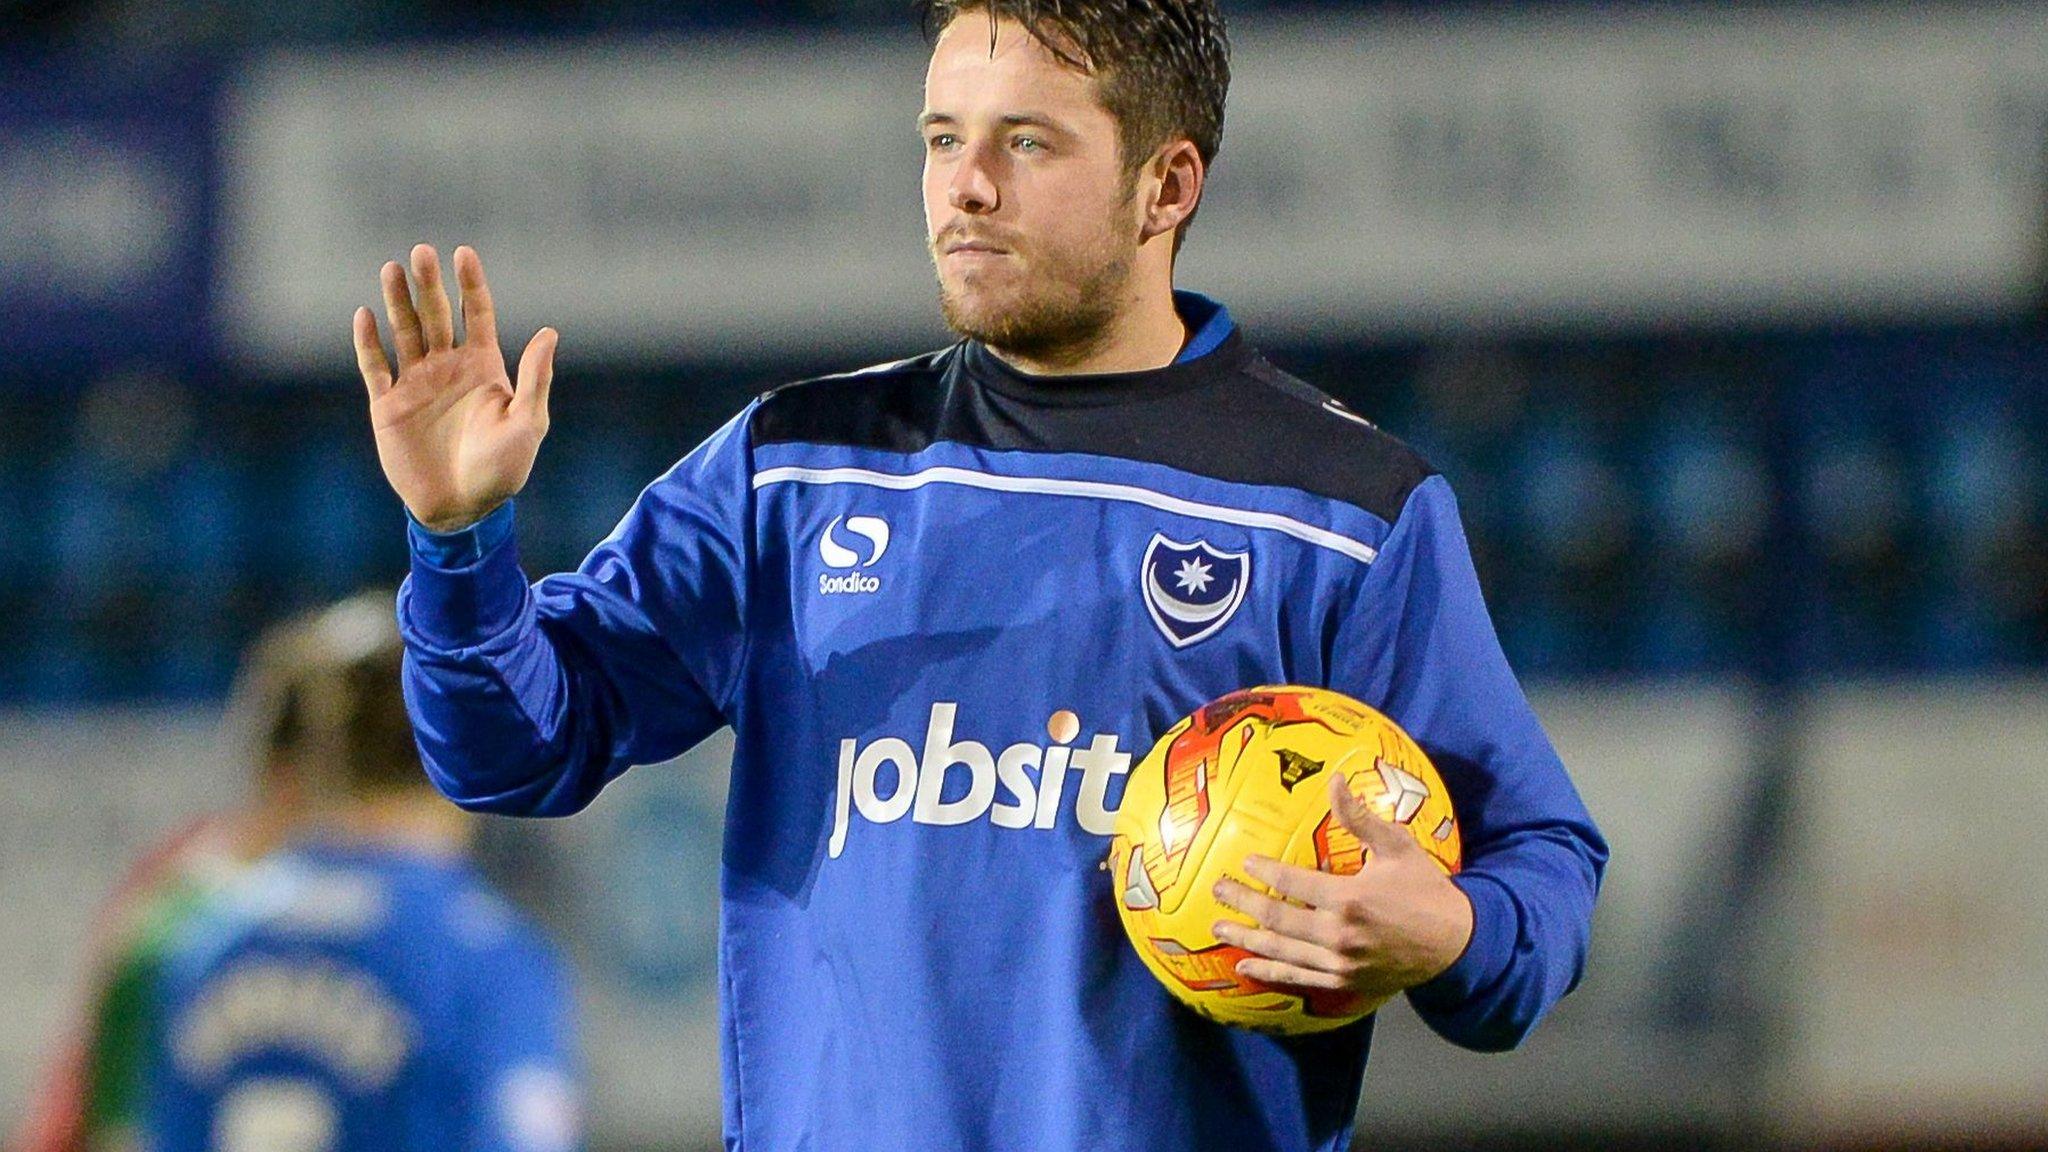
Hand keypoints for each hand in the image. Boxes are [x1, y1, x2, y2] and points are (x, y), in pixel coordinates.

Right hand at [352, 243, 556, 532]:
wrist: (463, 508)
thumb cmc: (503, 470)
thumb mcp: (528, 423)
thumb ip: (535, 378)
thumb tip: (549, 332)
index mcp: (482, 367)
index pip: (476, 314)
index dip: (470, 284)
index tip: (463, 254)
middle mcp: (447, 368)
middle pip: (436, 315)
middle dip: (428, 285)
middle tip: (422, 252)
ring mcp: (416, 383)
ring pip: (404, 332)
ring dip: (397, 302)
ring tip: (392, 268)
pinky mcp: (388, 405)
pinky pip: (375, 367)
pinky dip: (368, 342)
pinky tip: (365, 314)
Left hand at [1211, 771, 1473, 1007]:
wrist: (1455, 944)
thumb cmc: (1424, 889)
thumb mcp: (1396, 847)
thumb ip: (1360, 818)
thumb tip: (1333, 780)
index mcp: (1349, 898)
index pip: (1293, 883)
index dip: (1265, 872)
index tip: (1245, 862)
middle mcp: (1338, 935)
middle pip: (1277, 919)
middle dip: (1242, 903)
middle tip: (1217, 890)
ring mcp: (1339, 963)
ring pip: (1281, 951)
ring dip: (1247, 939)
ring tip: (1217, 929)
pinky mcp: (1343, 983)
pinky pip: (1299, 978)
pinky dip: (1270, 973)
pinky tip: (1246, 966)